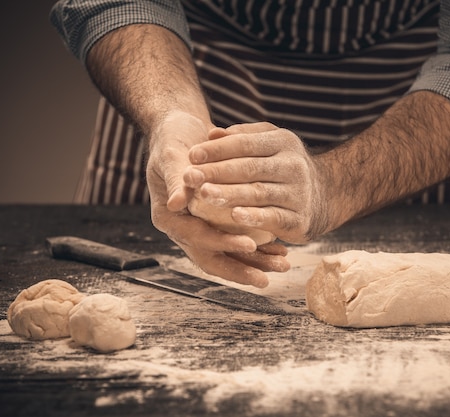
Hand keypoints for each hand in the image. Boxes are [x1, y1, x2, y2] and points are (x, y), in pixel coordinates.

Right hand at [146, 112, 289, 287]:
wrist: (180, 131)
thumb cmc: (173, 140)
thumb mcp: (170, 155)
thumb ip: (175, 179)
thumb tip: (176, 204)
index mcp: (167, 217)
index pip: (196, 238)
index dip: (222, 242)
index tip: (250, 244)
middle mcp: (182, 228)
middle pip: (212, 257)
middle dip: (241, 268)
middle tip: (268, 277)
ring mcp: (200, 227)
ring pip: (227, 255)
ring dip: (254, 262)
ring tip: (282, 265)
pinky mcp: (215, 223)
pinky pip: (236, 242)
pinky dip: (257, 248)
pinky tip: (279, 250)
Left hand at [183, 122, 328, 243]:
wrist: (324, 196)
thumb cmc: (282, 166)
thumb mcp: (268, 143)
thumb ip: (241, 138)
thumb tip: (211, 134)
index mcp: (283, 142)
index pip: (246, 143)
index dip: (218, 149)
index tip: (192, 155)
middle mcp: (293, 165)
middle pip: (250, 168)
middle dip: (217, 172)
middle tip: (190, 177)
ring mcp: (298, 193)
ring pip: (259, 193)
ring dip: (229, 194)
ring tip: (203, 194)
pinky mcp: (299, 219)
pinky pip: (273, 217)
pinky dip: (254, 217)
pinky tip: (234, 216)